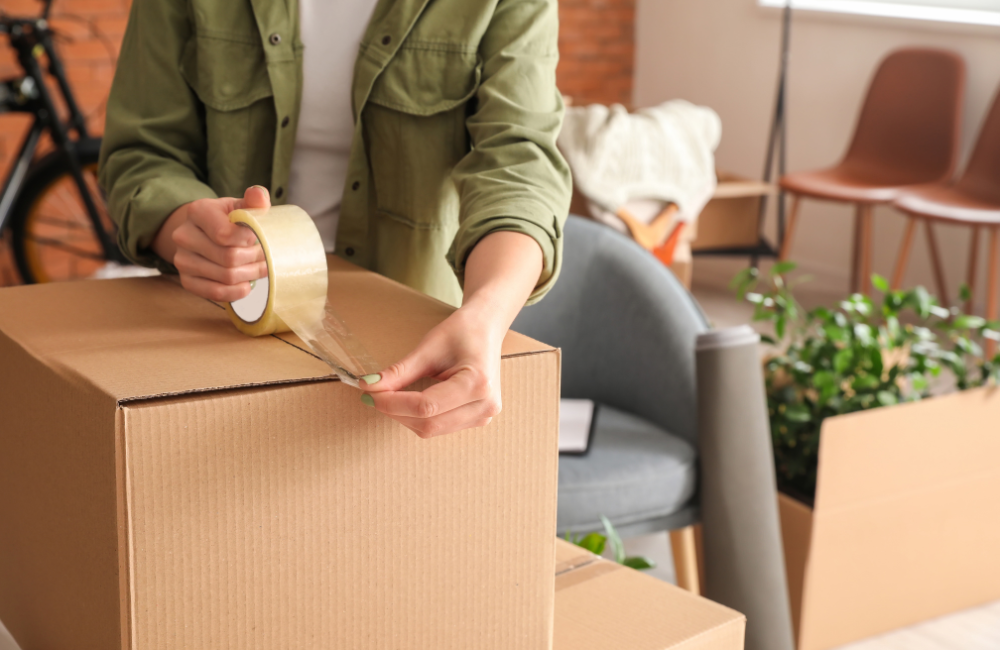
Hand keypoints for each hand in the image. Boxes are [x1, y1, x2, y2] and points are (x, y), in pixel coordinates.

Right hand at [151, 186, 270, 301]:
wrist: (206, 234)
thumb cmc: (229, 220)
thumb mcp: (241, 206)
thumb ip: (253, 202)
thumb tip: (259, 195)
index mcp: (198, 211)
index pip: (226, 234)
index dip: (250, 240)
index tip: (258, 238)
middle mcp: (183, 235)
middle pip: (229, 257)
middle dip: (254, 259)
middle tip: (266, 257)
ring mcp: (182, 260)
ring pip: (226, 276)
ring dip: (250, 275)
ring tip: (259, 268)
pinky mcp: (186, 280)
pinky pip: (215, 293)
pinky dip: (237, 291)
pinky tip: (246, 284)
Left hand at [360, 231, 542, 437]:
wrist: (487, 328)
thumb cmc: (462, 332)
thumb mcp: (429, 348)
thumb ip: (400, 371)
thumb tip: (369, 386)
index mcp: (477, 384)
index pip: (426, 406)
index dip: (393, 403)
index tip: (369, 393)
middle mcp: (485, 406)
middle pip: (429, 424)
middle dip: (396, 412)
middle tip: (373, 396)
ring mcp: (484, 416)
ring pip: (432, 430)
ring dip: (405, 417)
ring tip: (389, 398)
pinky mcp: (478, 419)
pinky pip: (441, 427)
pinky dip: (419, 418)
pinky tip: (409, 402)